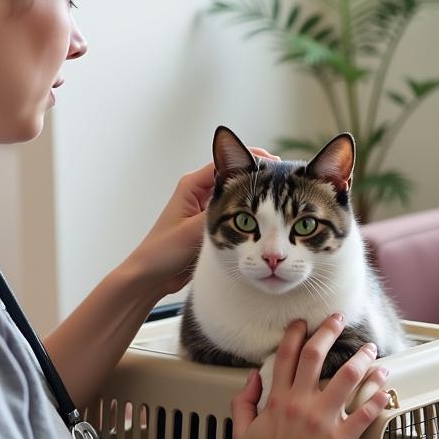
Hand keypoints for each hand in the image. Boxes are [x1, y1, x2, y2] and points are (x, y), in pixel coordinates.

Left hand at [130, 146, 278, 296]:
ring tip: (282, 197)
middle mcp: (200, 193)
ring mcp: (206, 209)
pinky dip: (251, 213)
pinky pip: (236, 214)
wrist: (151, 277)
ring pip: (237, 195)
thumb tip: (244, 196)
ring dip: (256, 195)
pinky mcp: (211, 226)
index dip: (252, 161)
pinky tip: (267, 218)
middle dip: (259, 176)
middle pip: (235, 175)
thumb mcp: (192, 230)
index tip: (275, 166)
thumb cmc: (163, 251)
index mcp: (192, 185)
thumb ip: (217, 212)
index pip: (226, 162)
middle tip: (287, 181)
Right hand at [230, 315, 389, 438]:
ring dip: (361, 360)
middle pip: (316, 355)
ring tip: (371, 351)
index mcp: (277, 400)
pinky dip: (377, 399)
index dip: (296, 333)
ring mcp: (321, 422)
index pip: (287, 356)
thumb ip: (244, 400)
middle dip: (329, 331)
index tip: (303, 322)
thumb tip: (252, 377)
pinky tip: (386, 388)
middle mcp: (300, 405)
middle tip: (339, 319)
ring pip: (346, 378)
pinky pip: (364, 415)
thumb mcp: (240, 430)